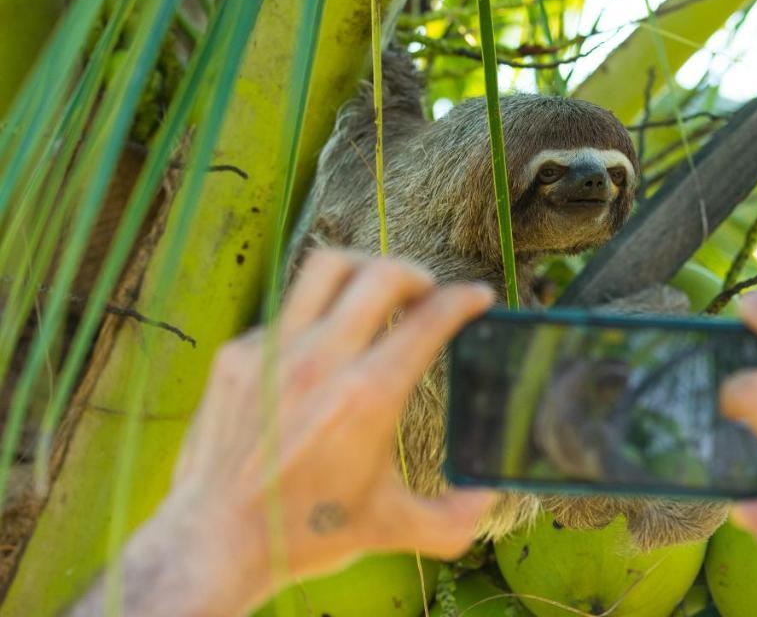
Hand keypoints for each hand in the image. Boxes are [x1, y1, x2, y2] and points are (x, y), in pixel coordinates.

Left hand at [70, 250, 495, 615]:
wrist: (216, 541)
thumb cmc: (305, 534)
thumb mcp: (391, 529)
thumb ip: (452, 518)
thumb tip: (487, 498)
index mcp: (368, 396)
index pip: (429, 320)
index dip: (464, 299)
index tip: (477, 296)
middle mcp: (322, 361)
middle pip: (382, 275)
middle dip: (417, 274)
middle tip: (427, 292)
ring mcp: (273, 351)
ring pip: (326, 269)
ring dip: (363, 269)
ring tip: (376, 288)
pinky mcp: (238, 355)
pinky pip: (286, 311)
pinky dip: (315, 314)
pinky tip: (321, 343)